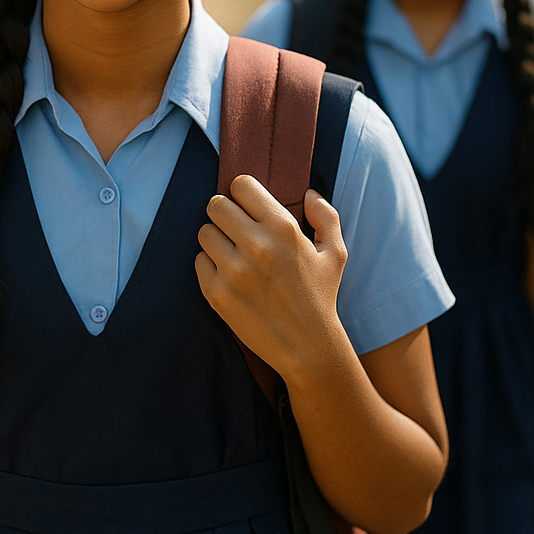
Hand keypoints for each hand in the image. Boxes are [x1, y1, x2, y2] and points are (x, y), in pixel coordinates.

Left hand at [195, 178, 347, 376]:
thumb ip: (326, 216)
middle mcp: (256, 245)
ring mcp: (233, 270)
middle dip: (225, 214)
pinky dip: (210, 266)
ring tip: (234, 254)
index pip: (240, 185)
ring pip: (204, 231)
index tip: (247, 206)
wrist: (308, 348)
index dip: (242, 193)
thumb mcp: (335, 253)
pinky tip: (229, 276)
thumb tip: (308, 193)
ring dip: (217, 239)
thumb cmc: (320, 297)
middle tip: (236, 229)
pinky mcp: (216, 293)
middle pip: (216, 204)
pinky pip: (199, 261)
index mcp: (283, 227)